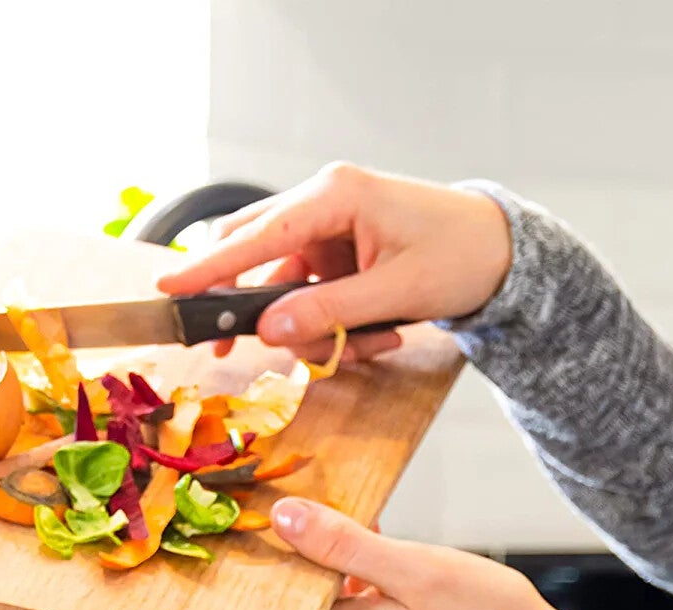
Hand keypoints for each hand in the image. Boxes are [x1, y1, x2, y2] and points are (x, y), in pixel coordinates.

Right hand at [155, 163, 512, 364]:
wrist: (502, 253)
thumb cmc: (460, 257)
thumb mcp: (396, 293)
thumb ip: (330, 313)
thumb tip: (269, 330)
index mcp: (335, 195)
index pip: (256, 234)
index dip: (210, 268)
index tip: (170, 290)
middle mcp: (325, 204)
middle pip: (256, 256)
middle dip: (254, 310)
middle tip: (224, 350)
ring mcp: (331, 231)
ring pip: (286, 288)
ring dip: (315, 329)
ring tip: (372, 345)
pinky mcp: (340, 255)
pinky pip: (313, 298)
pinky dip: (336, 327)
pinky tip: (378, 337)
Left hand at [269, 498, 672, 609]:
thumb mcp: (413, 569)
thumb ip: (346, 546)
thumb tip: (285, 518)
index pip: (282, 601)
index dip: (267, 559)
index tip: (255, 518)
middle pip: (312, 601)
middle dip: (306, 555)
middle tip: (303, 504)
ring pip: (346, 604)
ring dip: (344, 565)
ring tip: (354, 520)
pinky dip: (374, 582)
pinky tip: (393, 552)